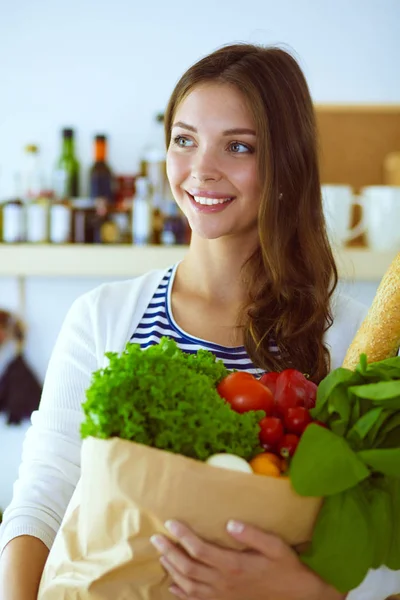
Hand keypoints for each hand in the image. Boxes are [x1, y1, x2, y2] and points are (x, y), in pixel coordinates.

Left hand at [150, 520, 344, 599]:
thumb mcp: (275, 546)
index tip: (171, 522)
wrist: (297, 597)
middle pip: (188, 568)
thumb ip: (252, 534)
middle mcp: (224, 583)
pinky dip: (181, 594)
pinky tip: (173, 586)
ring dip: (172, 570)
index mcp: (234, 565)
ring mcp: (223, 596)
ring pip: (189, 585)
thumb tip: (230, 523)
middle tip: (156, 539)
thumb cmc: (286, 568)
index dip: (183, 536)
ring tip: (162, 555)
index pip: (200, 550)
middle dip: (170, 552)